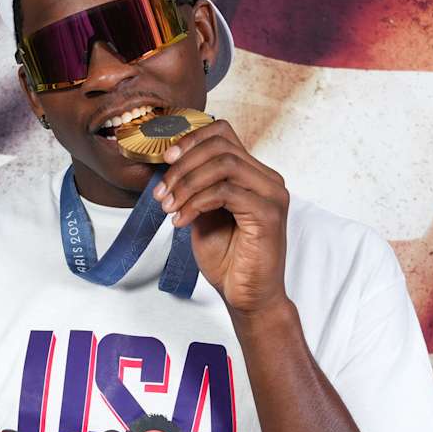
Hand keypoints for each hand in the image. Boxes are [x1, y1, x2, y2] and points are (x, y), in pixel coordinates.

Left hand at [151, 121, 289, 314]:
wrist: (247, 297)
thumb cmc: (228, 259)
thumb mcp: (203, 214)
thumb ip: (195, 187)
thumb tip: (170, 164)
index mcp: (254, 175)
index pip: (223, 134)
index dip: (191, 140)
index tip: (165, 160)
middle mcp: (267, 180)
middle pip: (220, 145)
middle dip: (183, 165)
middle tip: (161, 191)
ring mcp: (271, 195)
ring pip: (223, 165)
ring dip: (187, 184)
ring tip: (168, 207)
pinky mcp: (268, 214)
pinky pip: (225, 192)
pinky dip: (196, 203)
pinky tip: (182, 220)